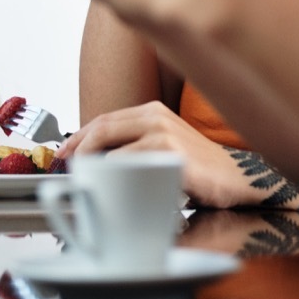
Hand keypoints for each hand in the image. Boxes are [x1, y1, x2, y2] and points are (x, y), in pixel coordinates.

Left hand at [59, 101, 249, 208]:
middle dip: (76, 149)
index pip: (104, 119)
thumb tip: (94, 160)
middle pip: (102, 128)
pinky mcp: (168, 152)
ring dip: (91, 166)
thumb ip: (134, 144)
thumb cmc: (197, 167)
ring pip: (110, 146)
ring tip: (85, 182)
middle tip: (66, 168)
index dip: (78, 137)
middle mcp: (155, 116)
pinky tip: (110, 188)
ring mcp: (162, 132)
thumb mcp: (163, 145)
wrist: (234, 177)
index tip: (63, 154)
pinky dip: (111, 177)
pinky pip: (126, 164)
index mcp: (152, 110)